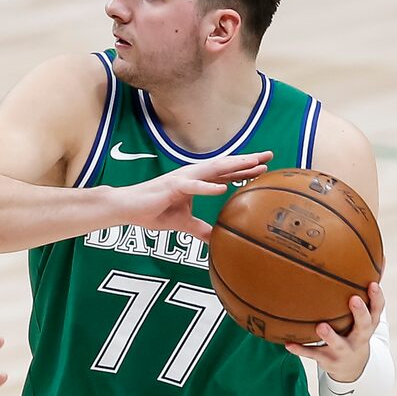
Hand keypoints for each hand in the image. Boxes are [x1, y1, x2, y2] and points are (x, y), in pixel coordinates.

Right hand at [109, 151, 271, 235]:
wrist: (126, 208)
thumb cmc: (151, 211)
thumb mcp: (182, 224)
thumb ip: (199, 229)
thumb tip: (215, 240)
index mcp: (196, 182)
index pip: (226, 173)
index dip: (246, 170)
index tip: (266, 167)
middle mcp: (193, 175)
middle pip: (225, 166)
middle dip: (247, 161)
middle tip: (270, 155)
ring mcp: (183, 179)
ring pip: (213, 170)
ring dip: (233, 167)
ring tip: (253, 165)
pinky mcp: (172, 187)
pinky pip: (193, 186)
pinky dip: (208, 187)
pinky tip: (224, 188)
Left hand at [286, 280, 383, 381]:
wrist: (352, 367)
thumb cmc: (356, 331)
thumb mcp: (366, 316)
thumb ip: (368, 291)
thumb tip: (380, 258)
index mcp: (368, 325)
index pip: (377, 310)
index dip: (376, 298)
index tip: (372, 284)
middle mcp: (358, 338)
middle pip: (363, 326)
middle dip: (360, 313)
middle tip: (353, 299)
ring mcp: (343, 350)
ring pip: (337, 343)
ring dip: (329, 335)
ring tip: (320, 326)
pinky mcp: (327, 359)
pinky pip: (313, 354)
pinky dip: (300, 349)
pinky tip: (287, 344)